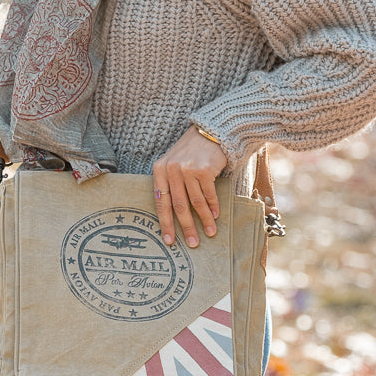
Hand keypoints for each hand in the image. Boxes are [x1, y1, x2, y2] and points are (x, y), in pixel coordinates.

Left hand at [152, 125, 227, 247]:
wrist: (210, 132)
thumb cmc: (191, 151)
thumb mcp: (173, 163)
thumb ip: (170, 183)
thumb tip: (173, 215)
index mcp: (159, 169)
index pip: (160, 201)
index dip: (165, 223)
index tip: (169, 240)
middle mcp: (171, 169)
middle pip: (178, 205)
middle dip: (186, 227)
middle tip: (192, 243)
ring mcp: (187, 169)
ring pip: (195, 203)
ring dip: (204, 220)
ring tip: (210, 233)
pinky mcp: (204, 170)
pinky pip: (208, 195)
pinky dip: (213, 207)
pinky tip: (215, 216)